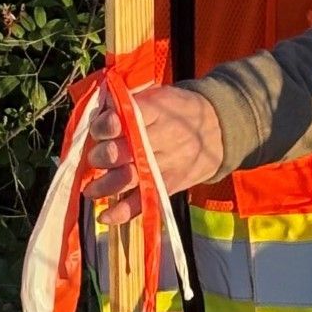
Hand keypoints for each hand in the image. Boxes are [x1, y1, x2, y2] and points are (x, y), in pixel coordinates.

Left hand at [85, 82, 223, 227]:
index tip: (99, 128)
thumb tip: (97, 113)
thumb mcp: (159, 95)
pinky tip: (105, 216)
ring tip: (91, 189)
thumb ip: (129, 104)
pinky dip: (122, 212)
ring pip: (129, 179)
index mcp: (157, 111)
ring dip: (105, 185)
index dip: (105, 126)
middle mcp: (161, 139)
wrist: (220, 130)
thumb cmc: (180, 110)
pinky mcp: (169, 186)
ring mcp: (166, 165)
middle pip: (123, 152)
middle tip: (96, 157)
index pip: (125, 119)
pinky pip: (143, 202)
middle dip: (101, 156)